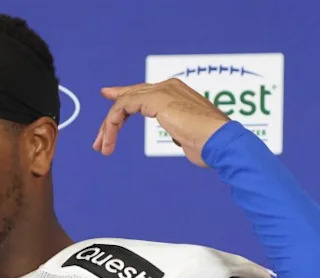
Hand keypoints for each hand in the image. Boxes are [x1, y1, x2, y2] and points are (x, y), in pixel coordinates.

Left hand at [92, 80, 228, 166]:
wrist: (221, 142)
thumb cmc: (212, 145)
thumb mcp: (192, 136)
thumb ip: (182, 131)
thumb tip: (179, 137)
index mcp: (177, 92)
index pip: (143, 92)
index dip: (123, 98)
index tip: (109, 103)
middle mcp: (168, 87)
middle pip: (129, 96)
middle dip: (110, 120)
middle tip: (98, 141)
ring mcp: (162, 91)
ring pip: (123, 103)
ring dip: (108, 128)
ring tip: (102, 148)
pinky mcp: (156, 99)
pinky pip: (123, 108)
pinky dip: (112, 126)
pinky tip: (108, 142)